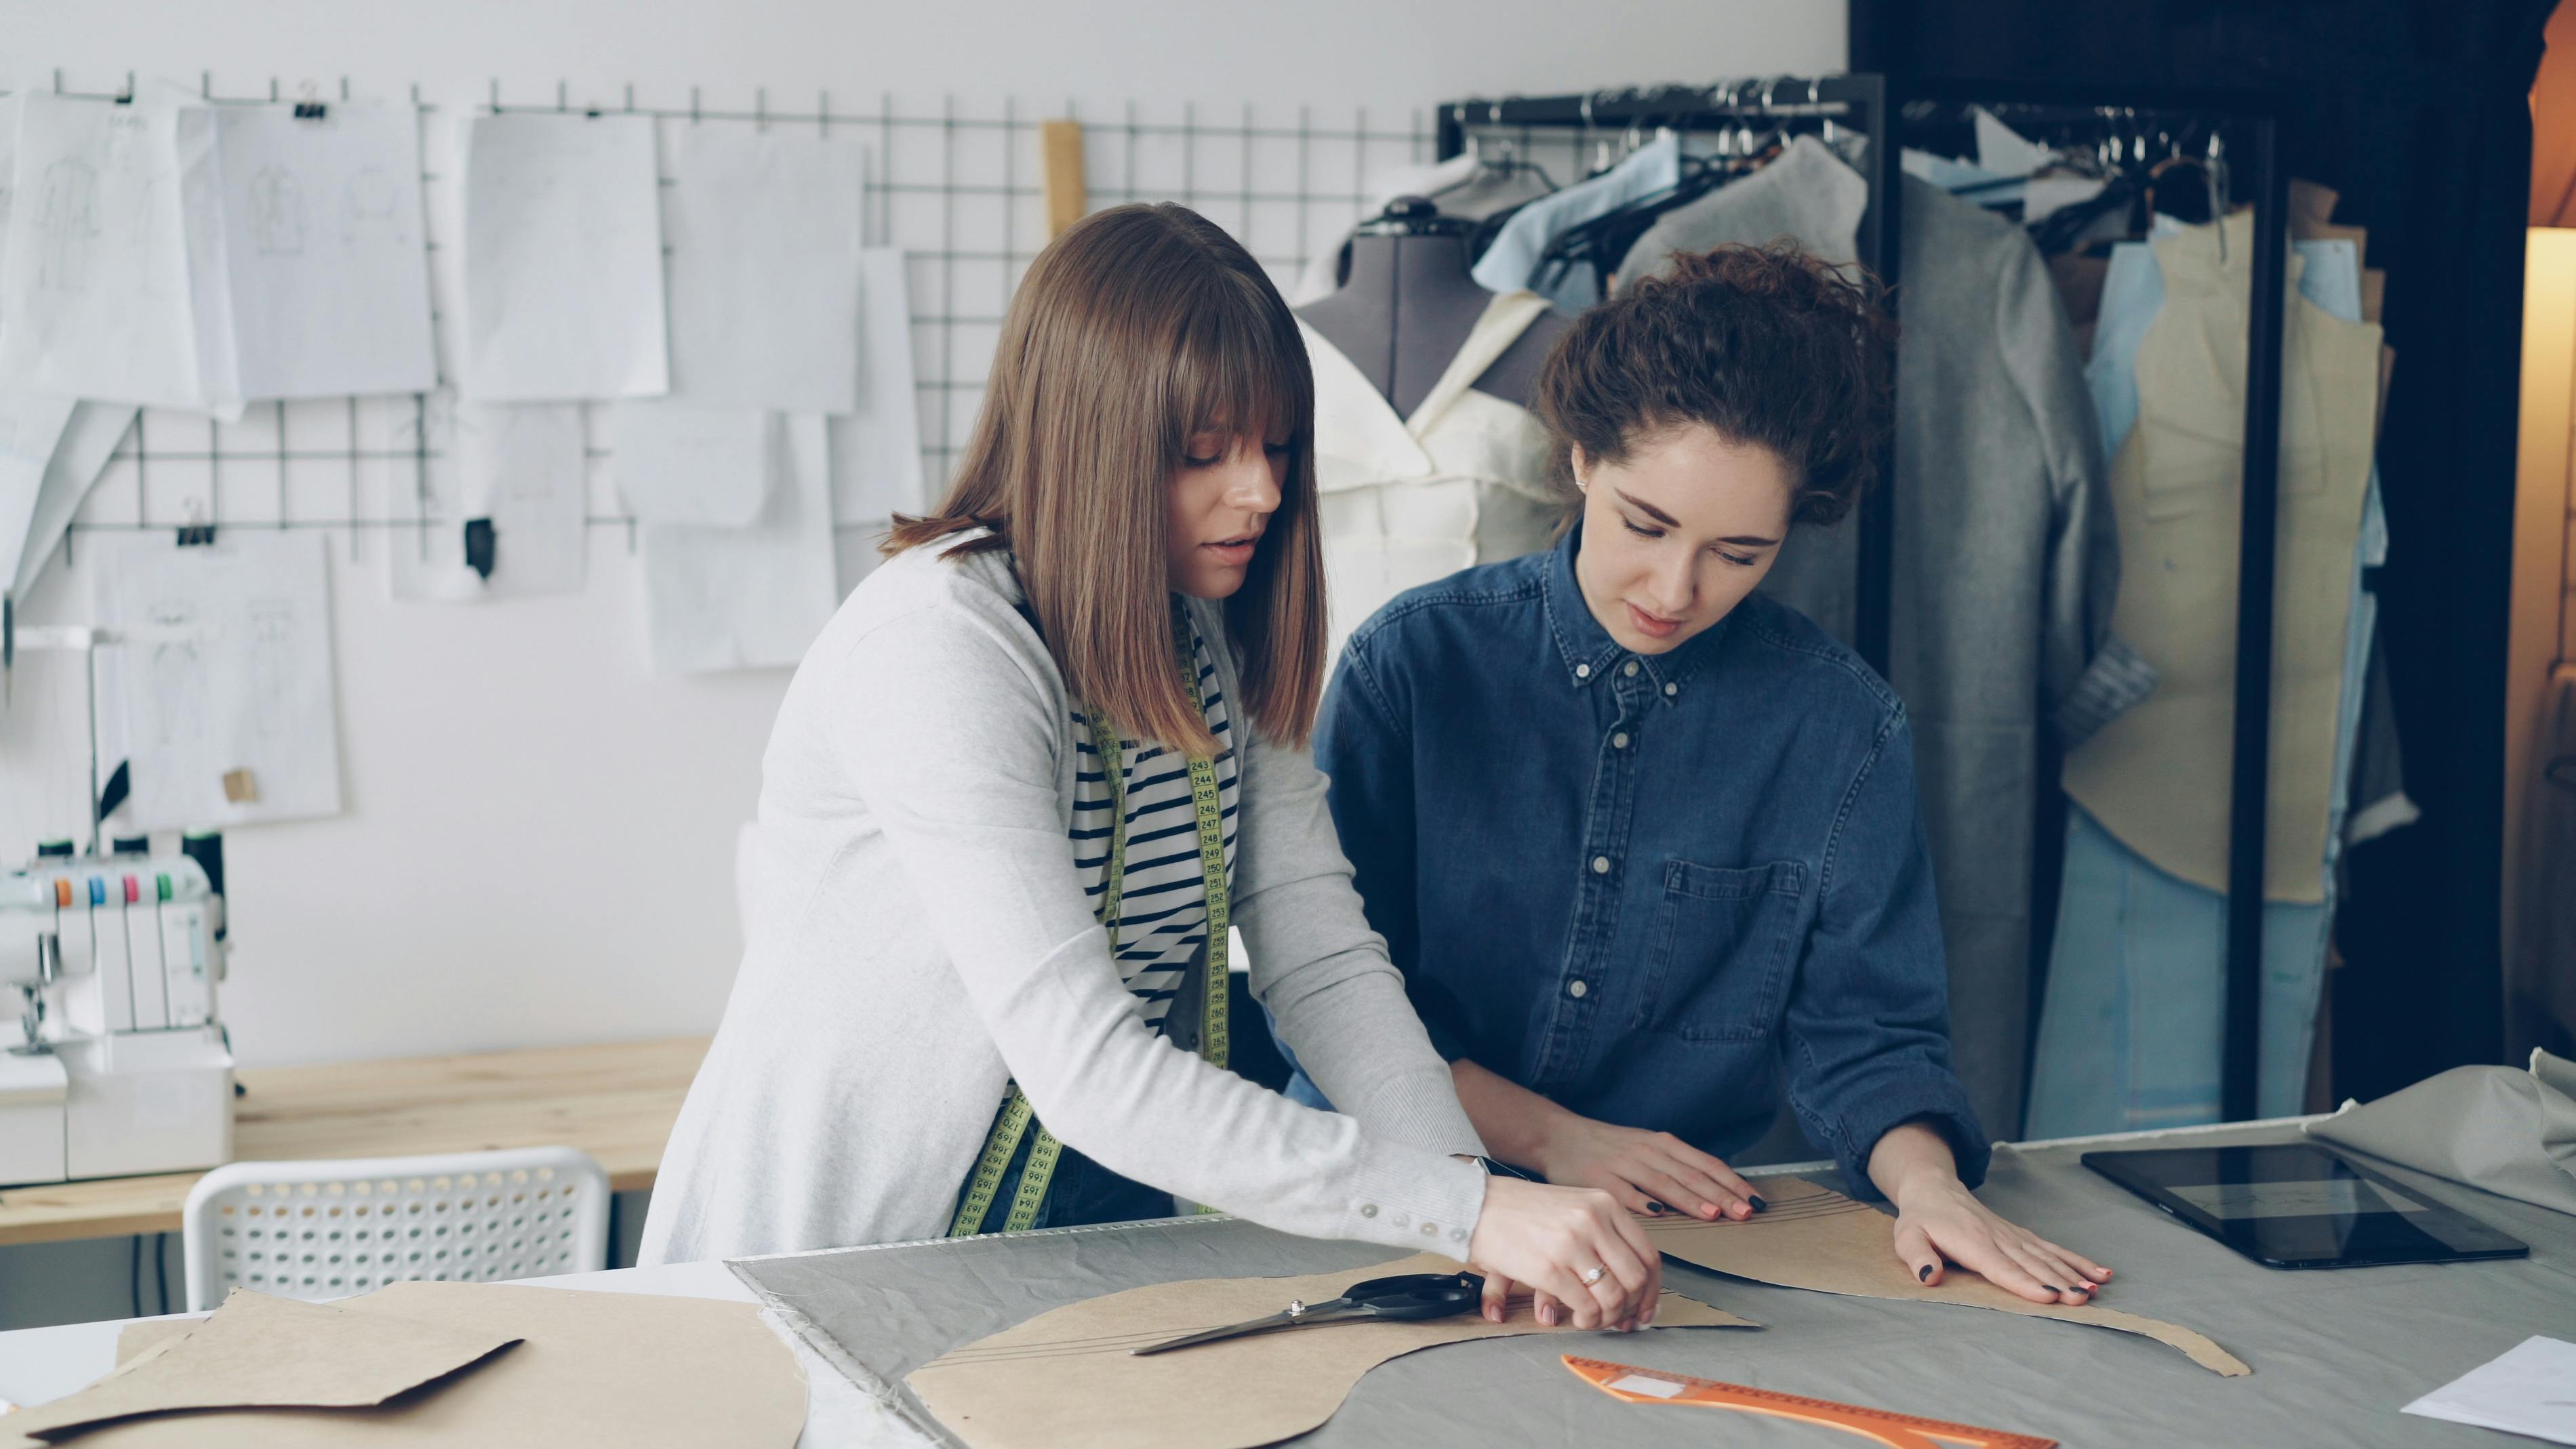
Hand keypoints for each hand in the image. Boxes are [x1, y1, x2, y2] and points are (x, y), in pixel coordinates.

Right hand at [1465, 1176, 1661, 1331]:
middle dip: (1632, 1308)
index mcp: (1605, 1204)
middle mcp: (1594, 1221)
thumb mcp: (1574, 1207)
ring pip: (1614, 1297)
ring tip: (1595, 1321)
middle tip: (1621, 1320)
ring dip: (1608, 1318)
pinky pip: (1586, 1307)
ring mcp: (1572, 1244)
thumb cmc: (1523, 1210)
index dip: (1652, 1290)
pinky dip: (1587, 1321)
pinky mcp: (1549, 1268)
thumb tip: (1635, 1286)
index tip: (1646, 1307)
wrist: (1477, 1206)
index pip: (1648, 1255)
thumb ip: (1606, 1237)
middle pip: (1636, 1280)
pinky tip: (1577, 1320)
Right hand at [1531, 1113, 1762, 1222]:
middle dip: (1721, 1194)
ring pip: (1663, 1182)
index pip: (1705, 1164)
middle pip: (1690, 1174)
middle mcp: (1646, 1151)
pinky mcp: (1598, 1180)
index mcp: (1661, 1144)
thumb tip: (1713, 1194)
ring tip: (1714, 1213)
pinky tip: (1660, 1213)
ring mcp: (1622, 1165)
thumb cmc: (1606, 1148)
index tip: (1754, 1200)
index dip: (1731, 1182)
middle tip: (1745, 1212)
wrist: (1558, 1136)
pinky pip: (1624, 1192)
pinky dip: (1643, 1202)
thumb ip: (1673, 1168)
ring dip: (1690, 1198)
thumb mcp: (1644, 1149)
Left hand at [1889, 1176, 2111, 1305]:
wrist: (1935, 1188)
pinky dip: (2076, 1260)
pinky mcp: (2021, 1236)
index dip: (2025, 1282)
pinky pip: (2051, 1248)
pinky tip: (2098, 1272)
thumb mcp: (1907, 1237)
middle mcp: (1998, 1239)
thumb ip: (1918, 1257)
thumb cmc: (1921, 1218)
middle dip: (2059, 1283)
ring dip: (2073, 1274)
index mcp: (1972, 1242)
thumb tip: (1929, 1277)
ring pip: (2047, 1257)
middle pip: (2032, 1264)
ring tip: (2095, 1290)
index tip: (2048, 1297)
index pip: (2001, 1266)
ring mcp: (2013, 1236)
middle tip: (2082, 1300)